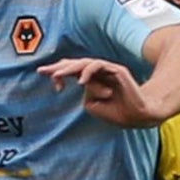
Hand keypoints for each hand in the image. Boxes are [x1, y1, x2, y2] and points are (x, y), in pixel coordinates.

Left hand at [41, 57, 157, 126]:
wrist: (138, 116)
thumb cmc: (117, 112)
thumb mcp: (93, 106)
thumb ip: (85, 95)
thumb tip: (83, 85)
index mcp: (91, 80)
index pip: (71, 71)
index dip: (57, 72)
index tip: (42, 75)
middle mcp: (98, 73)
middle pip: (75, 64)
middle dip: (58, 67)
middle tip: (42, 71)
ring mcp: (107, 70)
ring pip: (85, 63)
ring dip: (69, 69)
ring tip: (57, 76)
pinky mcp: (117, 70)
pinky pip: (99, 66)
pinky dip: (88, 72)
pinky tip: (81, 81)